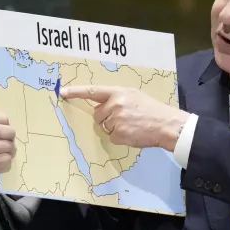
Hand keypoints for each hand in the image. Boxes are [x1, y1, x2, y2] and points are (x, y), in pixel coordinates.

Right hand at [0, 110, 15, 179]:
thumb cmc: (9, 143)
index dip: (3, 120)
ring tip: (12, 152)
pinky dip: (5, 161)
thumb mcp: (7, 125)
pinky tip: (9, 161)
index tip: (10, 124)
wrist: (10, 168)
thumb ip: (1, 107)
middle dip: (9, 135)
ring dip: (9, 149)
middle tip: (14, 141)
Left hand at [59, 85, 189, 149]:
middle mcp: (115, 104)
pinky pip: (111, 137)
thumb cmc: (152, 110)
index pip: (93, 91)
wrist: (167, 124)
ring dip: (114, 128)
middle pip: (98, 114)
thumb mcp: (134, 96)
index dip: (76, 92)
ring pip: (104, 127)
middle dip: (106, 118)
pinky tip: (132, 133)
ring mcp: (116, 120)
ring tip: (131, 126)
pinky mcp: (119, 134)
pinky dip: (119, 137)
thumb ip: (117, 98)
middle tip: (125, 119)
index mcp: (118, 92)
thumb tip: (100, 108)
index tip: (62, 92)